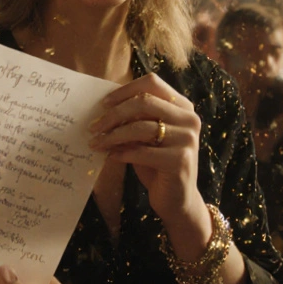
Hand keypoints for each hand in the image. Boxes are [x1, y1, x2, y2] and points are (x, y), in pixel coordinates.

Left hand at [89, 73, 201, 219]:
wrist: (177, 200)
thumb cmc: (157, 164)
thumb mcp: (145, 137)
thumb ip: (133, 119)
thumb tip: (103, 107)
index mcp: (182, 106)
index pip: (152, 83)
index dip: (125, 90)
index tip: (103, 103)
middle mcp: (189, 119)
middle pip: (144, 101)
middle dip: (114, 114)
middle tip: (94, 127)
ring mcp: (187, 139)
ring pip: (141, 127)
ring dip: (113, 135)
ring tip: (97, 143)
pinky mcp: (181, 160)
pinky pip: (142, 152)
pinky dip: (122, 153)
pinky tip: (111, 157)